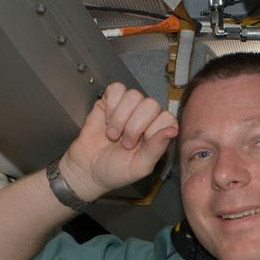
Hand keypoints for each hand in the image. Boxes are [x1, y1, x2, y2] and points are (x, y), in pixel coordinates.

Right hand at [59, 82, 178, 201]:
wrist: (88, 169)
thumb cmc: (116, 171)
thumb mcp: (140, 166)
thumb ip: (157, 149)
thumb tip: (172, 131)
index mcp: (157, 133)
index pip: (167, 118)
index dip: (153, 130)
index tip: (140, 145)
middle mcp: (146, 117)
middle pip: (151, 104)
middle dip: (134, 127)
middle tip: (124, 143)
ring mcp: (128, 108)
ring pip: (134, 95)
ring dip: (120, 118)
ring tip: (113, 134)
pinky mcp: (110, 101)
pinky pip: (117, 89)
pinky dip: (110, 105)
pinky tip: (106, 120)